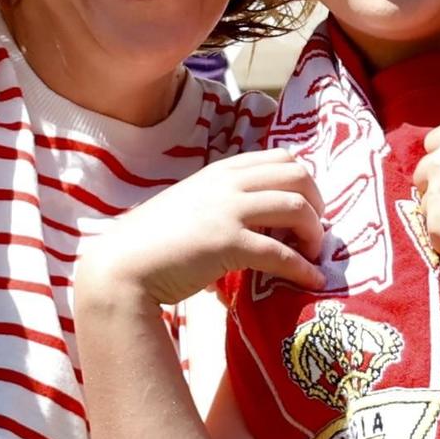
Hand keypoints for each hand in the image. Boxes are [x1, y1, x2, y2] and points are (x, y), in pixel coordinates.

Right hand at [78, 150, 325, 308]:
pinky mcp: (228, 243)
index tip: (304, 207)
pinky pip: (281, 253)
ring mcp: (228, 211)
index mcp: (219, 171)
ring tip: (313, 254)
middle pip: (297, 174)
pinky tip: (311, 281)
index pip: (279, 157)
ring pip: (297, 207)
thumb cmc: (152, 242)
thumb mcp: (190, 207)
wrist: (122, 266)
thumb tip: (255, 226)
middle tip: (314, 230)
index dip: (302, 181)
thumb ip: (221, 205)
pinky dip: (303, 268)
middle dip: (317, 202)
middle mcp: (227, 183)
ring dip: (315, 233)